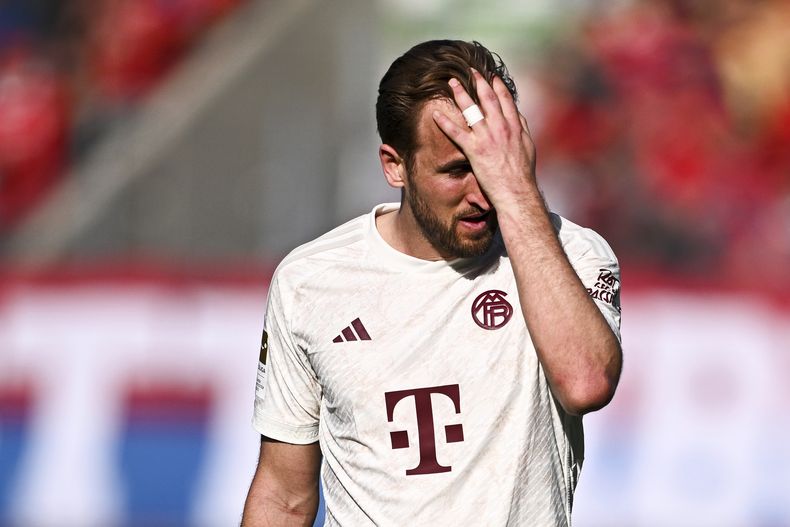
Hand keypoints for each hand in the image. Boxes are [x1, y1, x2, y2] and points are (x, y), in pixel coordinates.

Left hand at [431, 69, 536, 209]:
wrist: (517, 190)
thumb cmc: (523, 172)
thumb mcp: (528, 146)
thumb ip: (522, 128)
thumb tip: (517, 115)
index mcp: (514, 126)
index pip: (505, 100)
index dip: (497, 86)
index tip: (491, 77)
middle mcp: (500, 127)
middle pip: (487, 99)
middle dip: (478, 82)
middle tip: (469, 71)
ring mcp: (487, 137)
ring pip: (471, 110)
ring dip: (460, 94)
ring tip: (452, 83)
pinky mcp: (474, 150)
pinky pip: (456, 132)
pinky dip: (445, 122)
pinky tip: (435, 114)